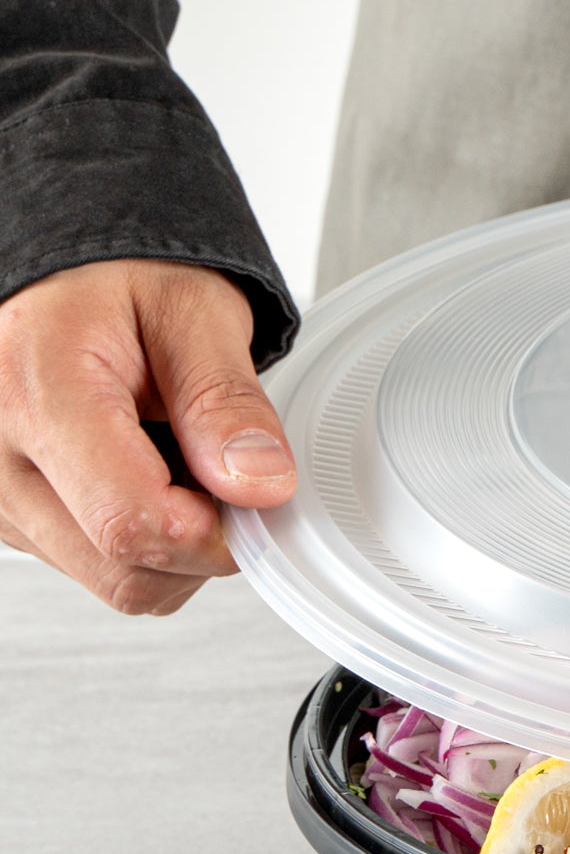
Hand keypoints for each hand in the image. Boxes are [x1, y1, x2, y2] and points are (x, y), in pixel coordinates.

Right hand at [0, 260, 294, 613]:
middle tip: (217, 465)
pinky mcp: (10, 516)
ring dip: (173, 540)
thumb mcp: (194, 312)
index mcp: (35, 394)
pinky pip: (96, 565)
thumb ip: (226, 402)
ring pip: (116, 581)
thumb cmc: (119, 277)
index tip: (250, 493)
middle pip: (126, 573)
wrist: (64, 272)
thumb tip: (260, 487)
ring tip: (174, 456)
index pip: (132, 526)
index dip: (215, 532)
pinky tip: (143, 471)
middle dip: (200, 539)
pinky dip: (141, 535)